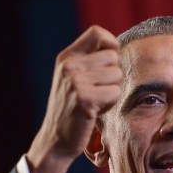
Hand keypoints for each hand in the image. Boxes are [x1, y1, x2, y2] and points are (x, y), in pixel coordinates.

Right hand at [26, 26, 121, 172]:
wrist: (55, 140)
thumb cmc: (70, 110)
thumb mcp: (72, 79)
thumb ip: (88, 61)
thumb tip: (117, 47)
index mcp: (66, 58)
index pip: (97, 32)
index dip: (111, 44)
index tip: (109, 62)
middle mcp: (68, 66)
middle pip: (113, 56)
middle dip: (113, 75)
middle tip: (98, 91)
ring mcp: (75, 82)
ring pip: (117, 76)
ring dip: (112, 91)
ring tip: (95, 102)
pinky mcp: (84, 98)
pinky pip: (115, 93)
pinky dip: (110, 104)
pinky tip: (95, 111)